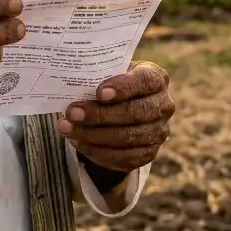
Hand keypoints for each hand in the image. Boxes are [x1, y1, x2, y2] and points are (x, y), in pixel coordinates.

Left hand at [58, 61, 174, 174]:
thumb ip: (99, 77)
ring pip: (127, 137)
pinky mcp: (148, 153)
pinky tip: (77, 142)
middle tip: (71, 113)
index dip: (123, 88)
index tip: (100, 93)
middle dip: (99, 115)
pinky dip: (97, 151)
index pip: (143, 81)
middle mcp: (163, 105)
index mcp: (156, 78)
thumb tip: (72, 88)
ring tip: (67, 128)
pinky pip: (123, 157)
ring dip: (93, 135)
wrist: (123, 107)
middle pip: (134, 113)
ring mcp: (159, 132)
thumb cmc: (113, 84)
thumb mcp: (110, 73)